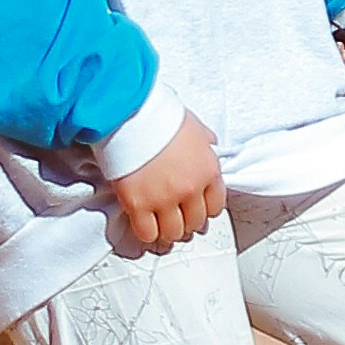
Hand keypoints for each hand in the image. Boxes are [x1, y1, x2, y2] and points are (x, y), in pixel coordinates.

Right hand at [109, 110, 227, 255]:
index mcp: (207, 170)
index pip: (215, 206)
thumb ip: (204, 141)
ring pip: (173, 233)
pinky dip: (146, 233)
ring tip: (159, 223)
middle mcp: (190, 188)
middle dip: (186, 220)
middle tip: (176, 216)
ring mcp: (164, 199)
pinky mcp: (137, 204)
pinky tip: (143, 224)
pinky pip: (147, 233)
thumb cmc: (158, 113)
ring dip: (167, 230)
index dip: (204, 209)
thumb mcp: (193, 125)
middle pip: (195, 222)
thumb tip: (209, 144)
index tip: (195, 208)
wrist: (128, 111)